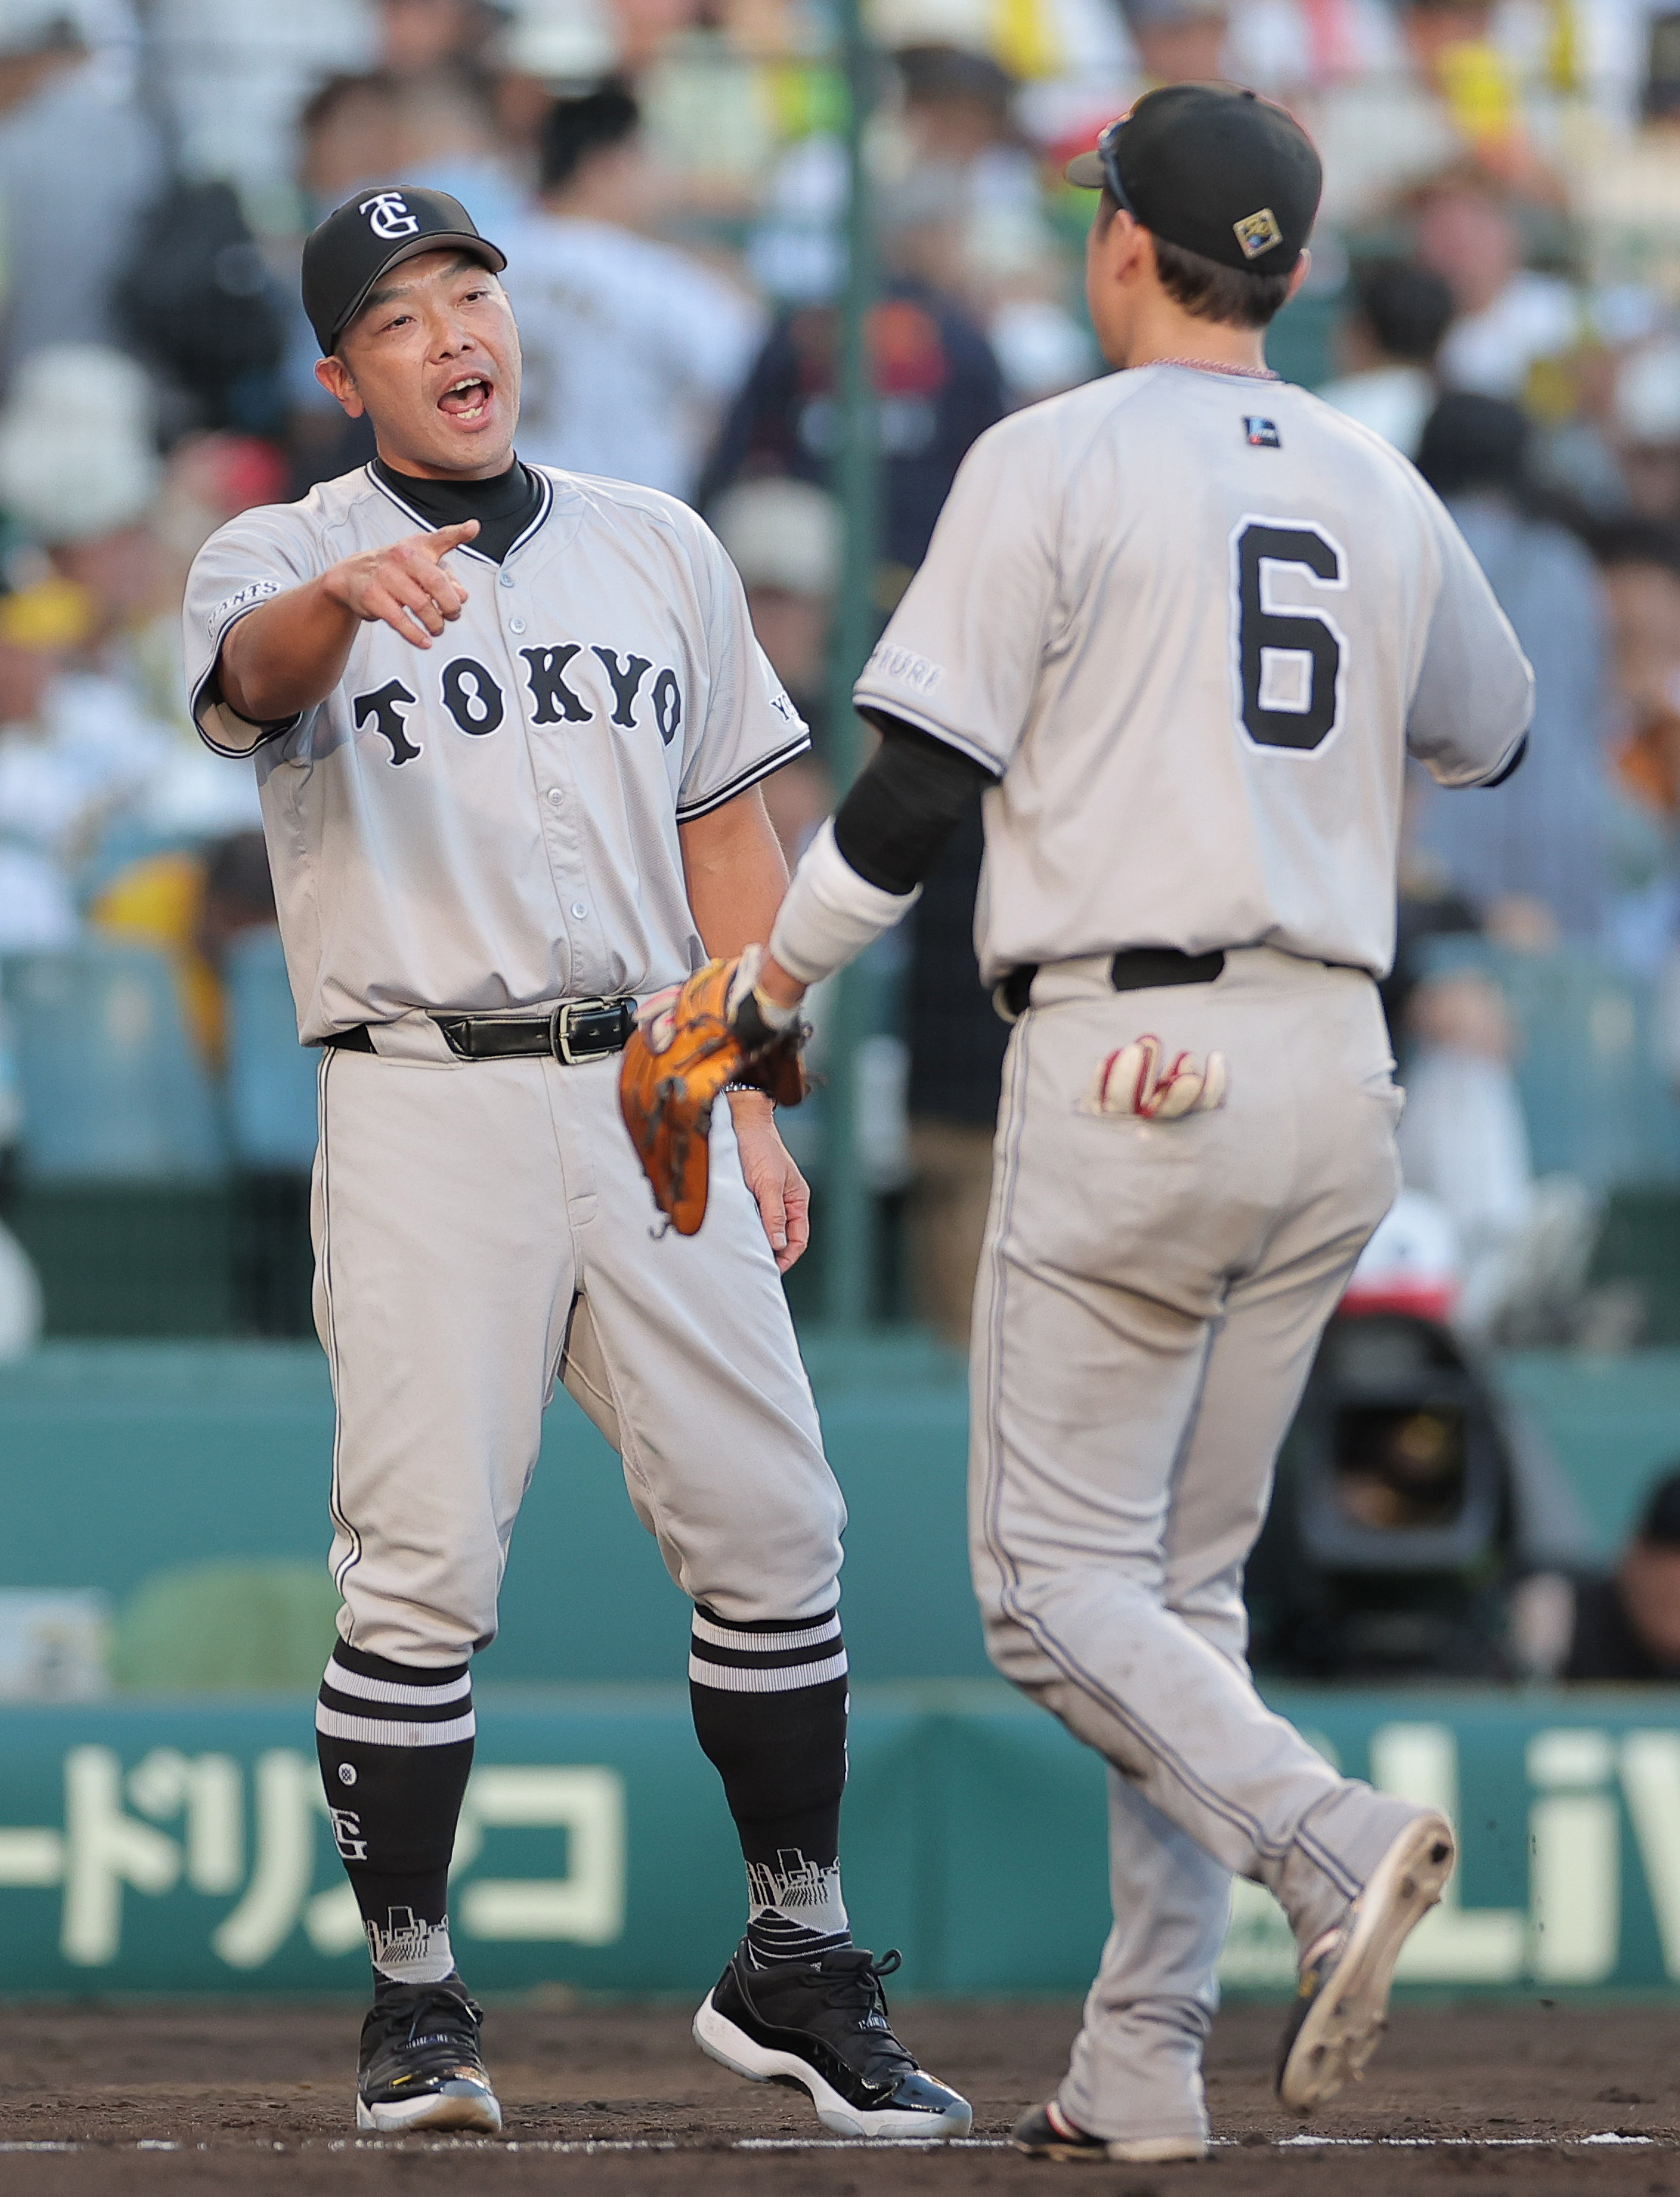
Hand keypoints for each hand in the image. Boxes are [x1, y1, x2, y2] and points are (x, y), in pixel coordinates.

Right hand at [321, 520, 477, 646]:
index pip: (440, 537)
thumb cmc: (395, 570)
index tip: (473, 528)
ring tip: (438, 628)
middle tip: (453, 615)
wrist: (351, 576)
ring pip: (421, 605)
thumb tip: (463, 595)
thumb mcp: (420, 565)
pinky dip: (416, 635)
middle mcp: (401, 557)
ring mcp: (385, 576)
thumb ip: (447, 577)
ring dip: (435, 622)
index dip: (458, 533)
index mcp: (416, 547)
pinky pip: (400, 620)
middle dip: (451, 604)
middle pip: (436, 581)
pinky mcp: (373, 596)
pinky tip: (425, 642)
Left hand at [729, 1093, 809, 1272]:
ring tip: (740, 1256)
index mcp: (796, 1200)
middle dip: (769, 1254)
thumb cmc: (758, 1147)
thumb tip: (777, 1244)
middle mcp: (782, 1202)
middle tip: (752, 1269)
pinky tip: (731, 1237)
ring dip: (754, 1242)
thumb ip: (774, 1213)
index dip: (787, 1257)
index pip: (797, 1239)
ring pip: (762, 1230)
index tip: (771, 1270)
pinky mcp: (747, 1196)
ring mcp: (764, 1200)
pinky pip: (748, 1220)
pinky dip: (742, 1230)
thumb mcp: (768, 1182)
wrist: (738, 1121)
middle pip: (780, 1238)